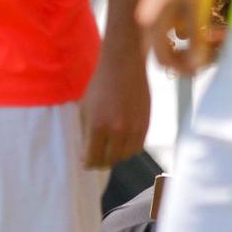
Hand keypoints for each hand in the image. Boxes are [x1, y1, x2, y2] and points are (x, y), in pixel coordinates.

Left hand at [78, 47, 148, 169]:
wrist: (123, 68)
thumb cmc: (99, 88)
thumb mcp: (84, 110)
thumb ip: (85, 134)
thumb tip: (86, 157)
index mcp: (98, 126)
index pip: (93, 158)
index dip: (88, 163)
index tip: (85, 162)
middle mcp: (117, 131)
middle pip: (110, 160)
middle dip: (100, 162)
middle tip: (95, 159)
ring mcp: (134, 129)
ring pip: (125, 156)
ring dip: (115, 156)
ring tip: (108, 150)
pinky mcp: (146, 125)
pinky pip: (138, 147)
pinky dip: (128, 149)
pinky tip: (120, 143)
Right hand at [136, 0, 223, 74]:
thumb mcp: (197, 10)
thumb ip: (197, 40)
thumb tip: (197, 64)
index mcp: (151, 25)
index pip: (164, 61)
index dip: (186, 67)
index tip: (207, 62)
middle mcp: (145, 22)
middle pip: (167, 52)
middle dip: (193, 54)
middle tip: (216, 47)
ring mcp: (150, 13)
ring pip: (172, 40)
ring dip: (194, 41)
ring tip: (217, 32)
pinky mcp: (157, 6)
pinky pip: (171, 28)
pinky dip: (188, 29)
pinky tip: (205, 21)